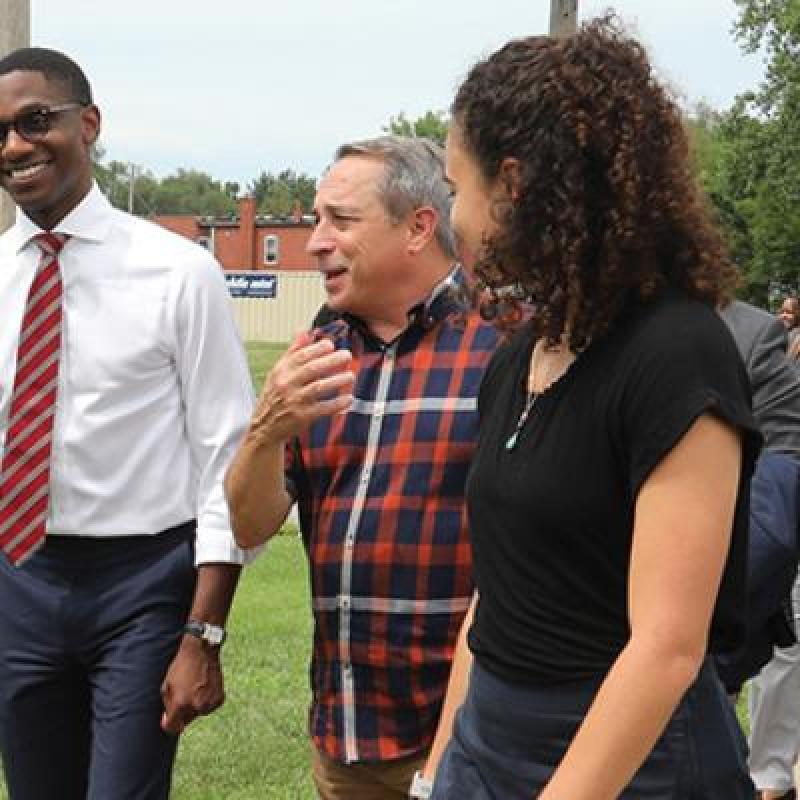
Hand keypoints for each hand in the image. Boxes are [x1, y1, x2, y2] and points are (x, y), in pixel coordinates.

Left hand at [160, 635, 224, 734]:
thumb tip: (167, 721)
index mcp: (181, 703)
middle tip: (183, 694)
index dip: (168, 725)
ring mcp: (209, 703)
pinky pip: (209, 707)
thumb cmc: (181, 666)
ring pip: (198, 714)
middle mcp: (196, 706)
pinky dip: (206, 701)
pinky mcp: (219, 699)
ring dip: (194, 707)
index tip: (167, 719)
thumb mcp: (167, 685)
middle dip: (182, 713)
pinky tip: (204, 687)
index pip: (172, 728)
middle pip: (185, 721)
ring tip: (194, 688)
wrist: (202, 650)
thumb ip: (167, 706)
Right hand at [248, 330, 354, 445]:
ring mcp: (295, 401)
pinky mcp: (303, 417)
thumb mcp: (278, 373)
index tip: (331, 345)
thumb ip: (292, 352)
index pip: (301, 355)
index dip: (318, 348)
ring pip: (319, 387)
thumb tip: (304, 332)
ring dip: (338, 380)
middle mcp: (287, 384)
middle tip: (347, 355)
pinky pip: (324, 408)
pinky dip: (337, 403)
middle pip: (312, 368)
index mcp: (281, 371)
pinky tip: (349, 398)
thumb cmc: (274, 397)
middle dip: (332, 360)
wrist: (264, 427)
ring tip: (351, 376)